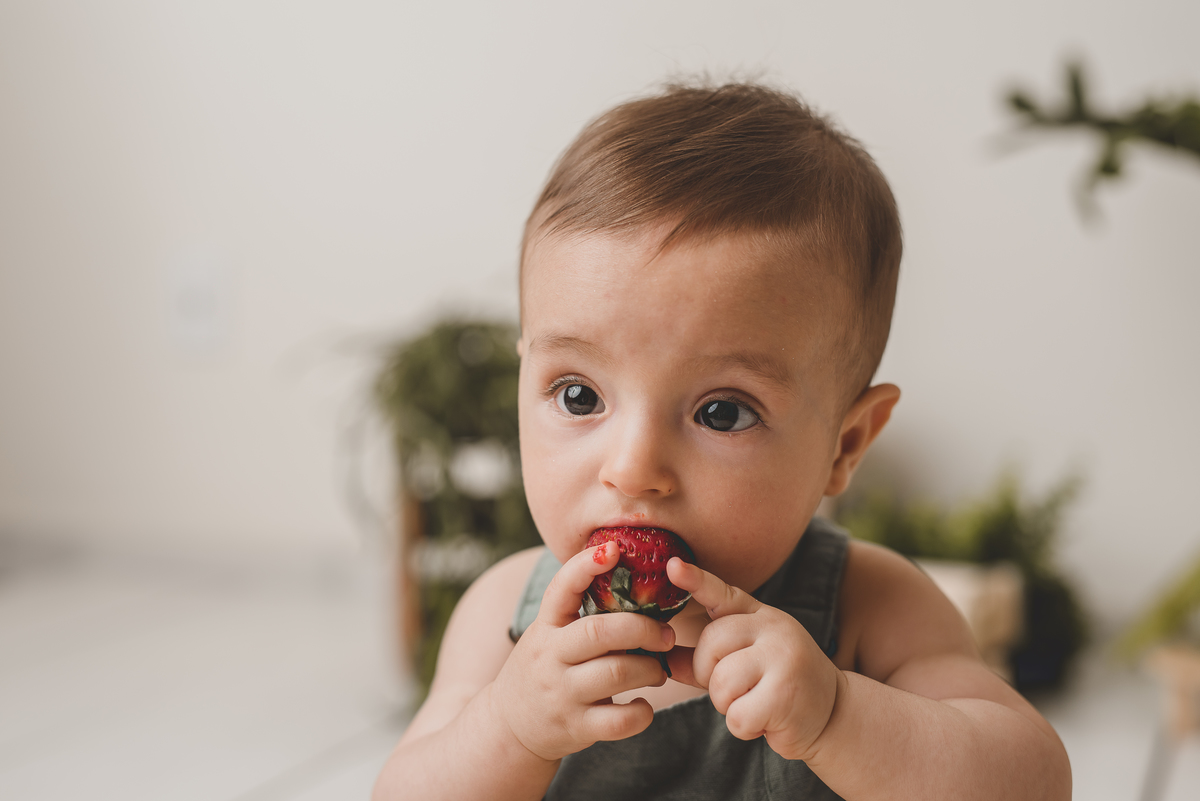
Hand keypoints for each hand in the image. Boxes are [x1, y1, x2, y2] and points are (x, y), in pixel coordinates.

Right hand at [490, 542, 675, 761]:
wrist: (508, 727)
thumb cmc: (544, 671)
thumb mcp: (548, 637)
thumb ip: (579, 615)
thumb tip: (630, 577)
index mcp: (545, 628)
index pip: (560, 588)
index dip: (586, 565)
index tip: (614, 549)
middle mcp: (550, 657)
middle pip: (600, 631)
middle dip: (643, 628)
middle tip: (666, 634)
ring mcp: (562, 694)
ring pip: (616, 673)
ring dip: (649, 669)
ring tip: (658, 670)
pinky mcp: (576, 727)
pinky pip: (618, 720)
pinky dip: (641, 713)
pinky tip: (644, 705)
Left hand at [665, 558, 843, 760]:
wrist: (833, 713)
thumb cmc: (776, 685)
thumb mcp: (743, 663)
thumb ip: (704, 658)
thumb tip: (663, 659)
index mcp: (759, 615)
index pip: (722, 592)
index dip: (696, 580)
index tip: (673, 565)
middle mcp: (773, 627)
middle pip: (710, 645)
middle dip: (710, 676)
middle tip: (738, 689)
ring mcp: (783, 657)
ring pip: (721, 683)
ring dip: (728, 705)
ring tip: (755, 703)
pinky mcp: (786, 693)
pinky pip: (737, 714)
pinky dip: (744, 727)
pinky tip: (766, 721)